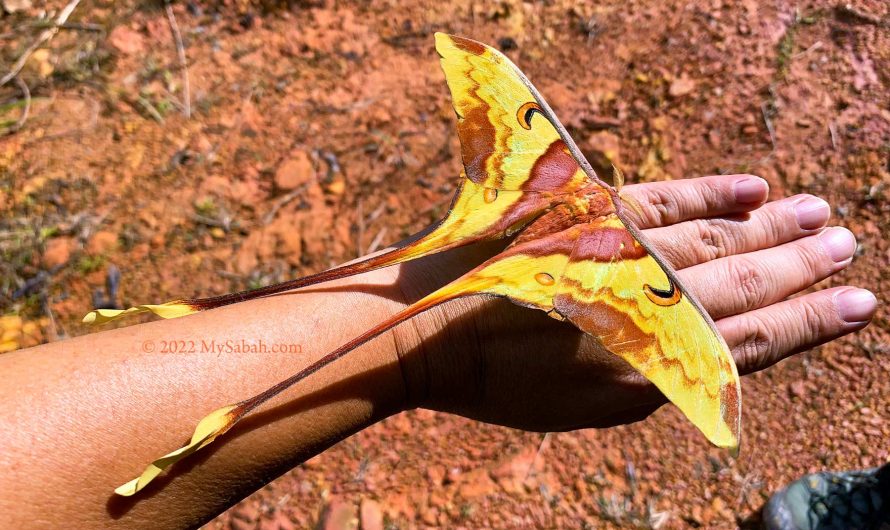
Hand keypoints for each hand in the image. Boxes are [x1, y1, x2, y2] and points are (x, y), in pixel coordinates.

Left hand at [396, 174, 876, 431]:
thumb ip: (653, 374)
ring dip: (771, 228)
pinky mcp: (585, 213)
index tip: (855, 303)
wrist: (426, 328)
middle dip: (800, 268)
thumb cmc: (502, 376)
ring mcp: (613, 256)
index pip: (748, 342)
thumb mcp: (586, 403)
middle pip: (740, 284)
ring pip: (711, 239)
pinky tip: (751, 189)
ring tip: (822, 217)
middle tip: (848, 248)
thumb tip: (710, 344)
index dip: (807, 321)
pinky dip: (710, 193)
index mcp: (645, 370)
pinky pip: (661, 200)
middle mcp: (638, 311)